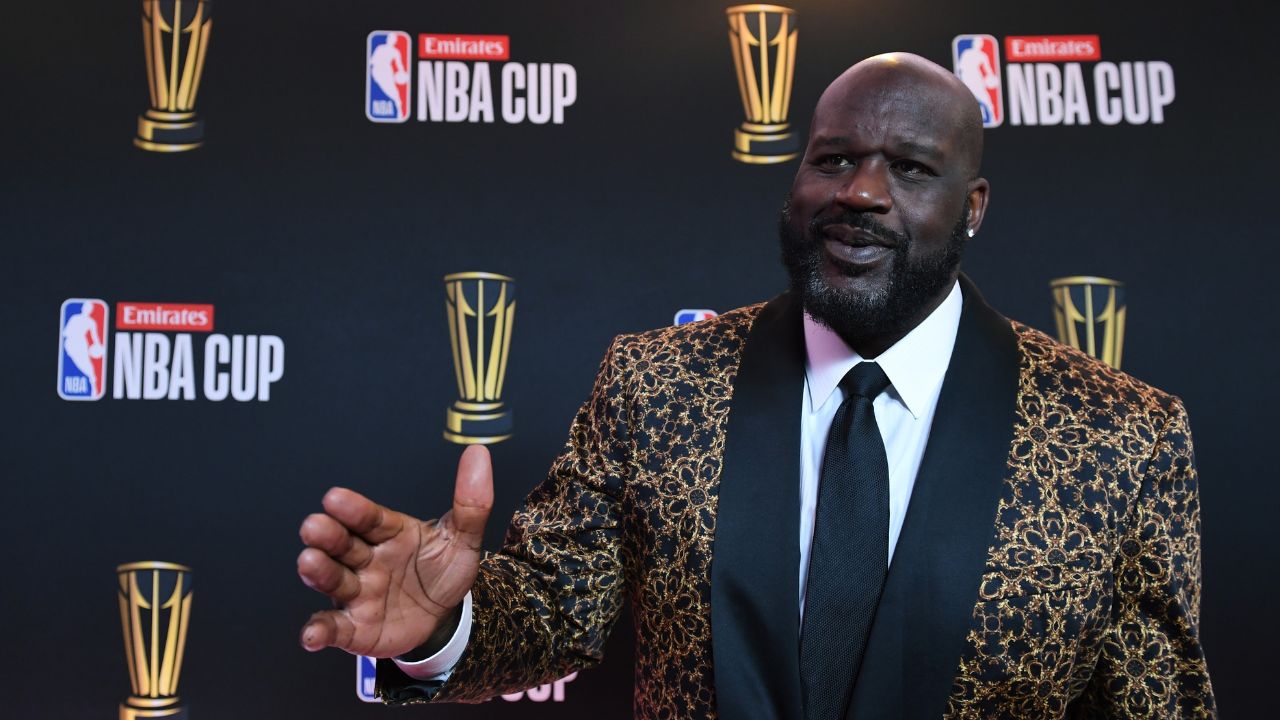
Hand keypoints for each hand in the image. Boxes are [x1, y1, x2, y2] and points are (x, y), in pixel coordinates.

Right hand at [297, 445, 493, 657]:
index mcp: (389, 532)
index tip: (335, 498)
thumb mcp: (462, 539)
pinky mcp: (353, 627)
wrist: (442, 616)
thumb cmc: (442, 570)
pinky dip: (318, 630)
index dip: (353, 509)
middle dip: (327, 535)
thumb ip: (471, 502)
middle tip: (314, 526)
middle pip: (343, 544)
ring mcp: (357, 592)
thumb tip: (478, 453)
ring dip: (318, 572)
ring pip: (333, 580)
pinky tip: (311, 635)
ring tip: (309, 562)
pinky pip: (333, 627)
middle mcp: (365, 559)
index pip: (370, 518)